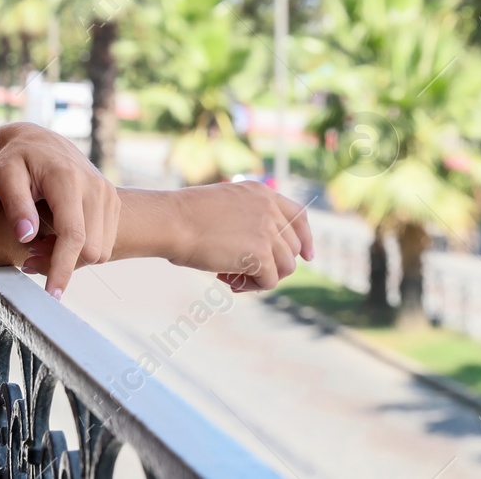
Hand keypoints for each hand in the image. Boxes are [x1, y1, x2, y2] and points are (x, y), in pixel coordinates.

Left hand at [0, 123, 120, 299]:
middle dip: (61, 263)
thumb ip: (15, 205)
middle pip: (90, 249)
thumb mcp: (4, 175)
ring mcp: (108, 193)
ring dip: (72, 258)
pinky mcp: (112, 201)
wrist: (38, 141)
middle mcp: (95, 186)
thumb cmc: (15, 159)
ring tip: (40, 246)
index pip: (73, 235)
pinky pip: (103, 242)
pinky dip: (82, 250)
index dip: (63, 268)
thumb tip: (26, 236)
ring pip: (100, 250)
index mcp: (68, 179)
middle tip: (28, 258)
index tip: (52, 294)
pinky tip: (57, 239)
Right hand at [170, 181, 313, 292]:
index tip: (307, 256)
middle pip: (293, 247)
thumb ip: (247, 220)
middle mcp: (269, 208)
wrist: (172, 221)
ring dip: (262, 277)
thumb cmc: (185, 217)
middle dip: (274, 265)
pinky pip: (270, 280)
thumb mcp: (224, 206)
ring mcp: (267, 230)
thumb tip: (263, 253)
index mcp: (261, 193)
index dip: (306, 238)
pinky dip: (253, 287)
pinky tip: (229, 280)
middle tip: (244, 272)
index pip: (299, 216)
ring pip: (285, 266)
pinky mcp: (261, 253)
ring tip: (233, 277)